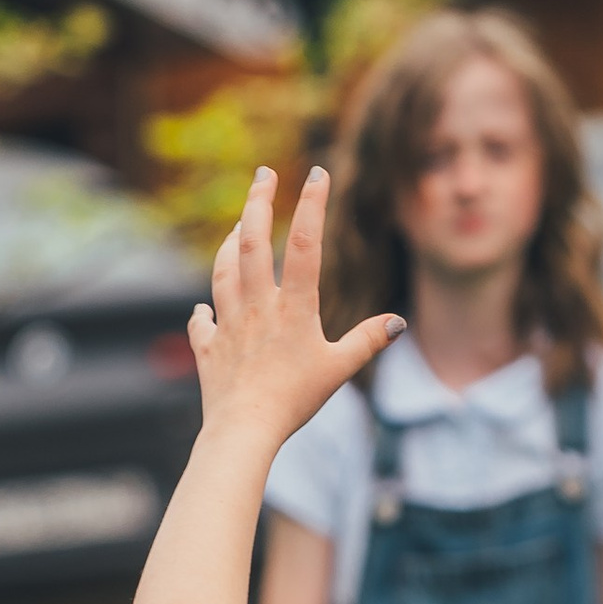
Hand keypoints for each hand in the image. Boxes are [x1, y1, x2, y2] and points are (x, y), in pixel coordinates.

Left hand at [190, 164, 400, 461]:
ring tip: (238, 225)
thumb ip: (367, 341)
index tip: (318, 172)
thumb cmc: (293, 401)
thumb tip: (399, 321)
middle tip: (263, 173)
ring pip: (224, 271)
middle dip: (258, 202)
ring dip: (230, 243)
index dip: (313, 204)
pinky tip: (203, 308)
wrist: (243, 432)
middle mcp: (257, 307)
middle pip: (252, 242)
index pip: (306, 244)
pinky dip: (203, 313)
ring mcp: (229, 325)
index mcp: (293, 307)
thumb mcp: (338, 369)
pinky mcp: (209, 350)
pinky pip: (203, 324)